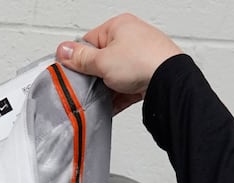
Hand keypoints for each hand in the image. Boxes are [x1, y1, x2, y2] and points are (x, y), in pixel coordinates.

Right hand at [56, 13, 181, 113]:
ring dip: (107, 88)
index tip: (73, 71)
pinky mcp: (148, 75)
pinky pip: (127, 87)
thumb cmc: (143, 61)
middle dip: (95, 75)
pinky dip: (118, 97)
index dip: (80, 58)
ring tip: (103, 96)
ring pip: (115, 75)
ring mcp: (142, 57)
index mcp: (119, 26)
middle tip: (90, 85)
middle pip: (102, 59)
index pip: (90, 40)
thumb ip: (80, 58)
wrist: (170, 81)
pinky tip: (111, 106)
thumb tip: (63, 50)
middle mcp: (132, 38)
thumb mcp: (102, 61)